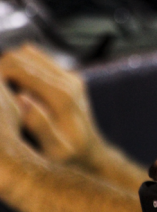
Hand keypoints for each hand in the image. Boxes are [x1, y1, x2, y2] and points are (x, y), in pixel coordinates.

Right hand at [0, 44, 104, 166]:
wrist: (92, 155)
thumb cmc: (70, 157)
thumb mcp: (55, 150)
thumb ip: (39, 125)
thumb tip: (22, 97)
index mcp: (61, 96)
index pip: (17, 67)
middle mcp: (68, 82)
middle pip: (20, 56)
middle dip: (1, 69)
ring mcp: (71, 77)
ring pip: (28, 54)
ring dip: (11, 67)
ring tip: (4, 91)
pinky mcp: (70, 78)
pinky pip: (38, 60)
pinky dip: (23, 68)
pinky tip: (16, 90)